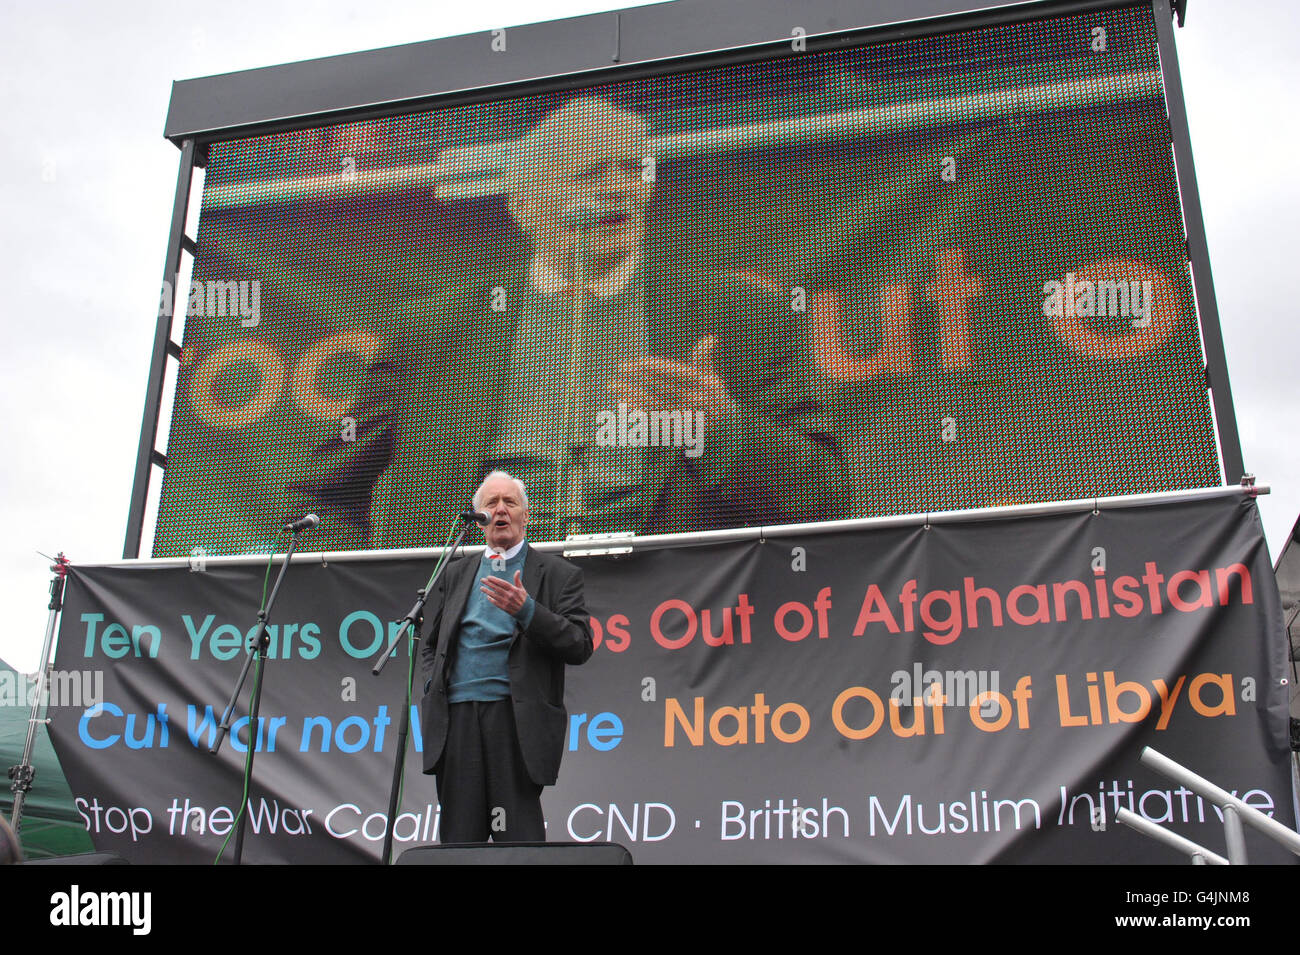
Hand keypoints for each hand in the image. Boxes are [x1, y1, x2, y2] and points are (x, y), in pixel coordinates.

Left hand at [481, 570, 527, 616]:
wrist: (526, 611)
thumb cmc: (523, 598)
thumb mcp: (522, 588)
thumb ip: (517, 580)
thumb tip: (517, 571)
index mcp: (514, 589)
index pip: (502, 583)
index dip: (495, 580)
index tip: (488, 577)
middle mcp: (510, 595)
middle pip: (497, 588)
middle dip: (489, 584)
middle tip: (482, 580)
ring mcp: (506, 602)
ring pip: (495, 595)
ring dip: (487, 591)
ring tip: (482, 588)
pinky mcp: (504, 608)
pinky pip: (496, 603)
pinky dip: (491, 599)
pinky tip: (487, 596)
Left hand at [609, 336, 737, 432]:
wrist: (723, 427)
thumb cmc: (712, 395)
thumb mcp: (710, 375)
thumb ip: (703, 357)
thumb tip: (711, 338)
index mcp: (703, 384)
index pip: (674, 373)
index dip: (654, 367)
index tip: (638, 362)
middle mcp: (695, 401)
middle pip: (660, 387)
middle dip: (637, 379)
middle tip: (619, 370)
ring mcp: (685, 417)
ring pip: (653, 404)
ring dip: (632, 395)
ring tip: (614, 386)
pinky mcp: (676, 430)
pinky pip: (654, 420)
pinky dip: (639, 412)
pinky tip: (624, 404)